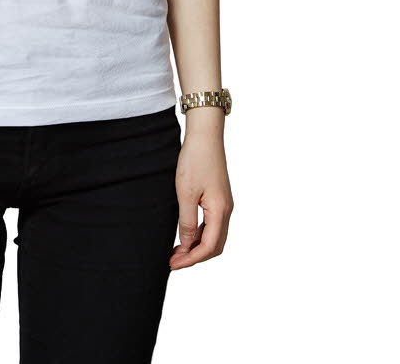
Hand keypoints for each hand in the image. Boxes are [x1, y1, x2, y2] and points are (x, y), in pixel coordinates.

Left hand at [169, 117, 233, 269]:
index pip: (209, 246)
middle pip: (215, 245)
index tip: (173, 264)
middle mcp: (226, 210)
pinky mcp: (219, 197)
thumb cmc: (195, 160)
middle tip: (173, 261)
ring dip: (197, 246)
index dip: (191, 259)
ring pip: (215, 235)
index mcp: (220, 211)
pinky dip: (200, 234)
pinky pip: (213, 224)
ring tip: (177, 251)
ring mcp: (224, 203)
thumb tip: (188, 245)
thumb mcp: (186, 193)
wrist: (205, 135)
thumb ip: (188, 221)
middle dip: (195, 257)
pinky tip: (186, 233)